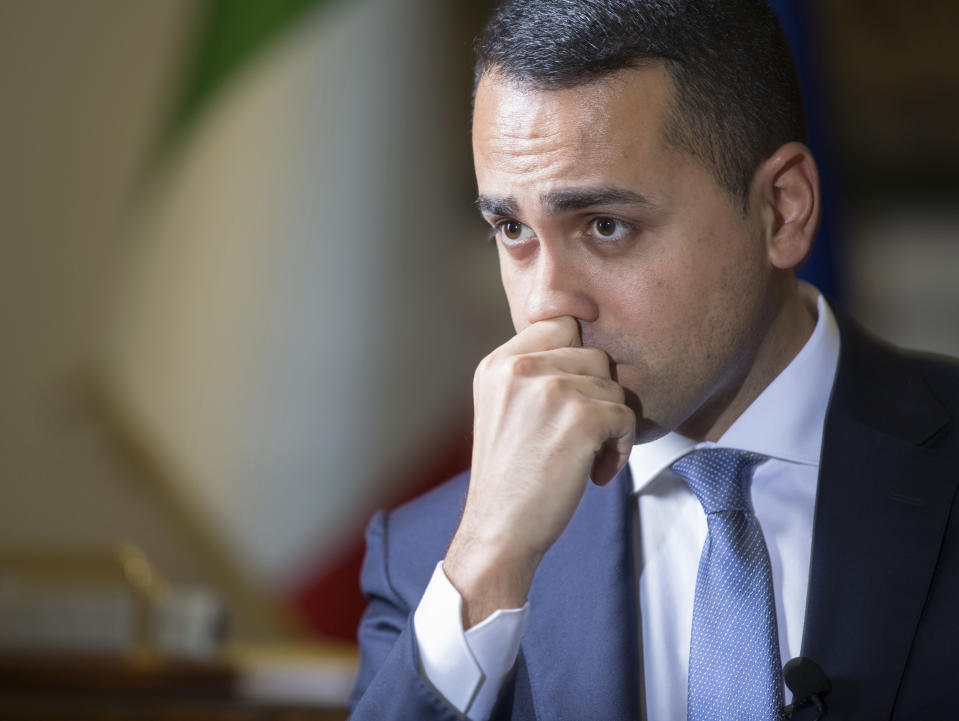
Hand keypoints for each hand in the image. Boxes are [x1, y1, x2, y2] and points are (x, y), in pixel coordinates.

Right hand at [444, 316, 634, 626]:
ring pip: (613, 386)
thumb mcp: (504, 408)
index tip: (578, 394)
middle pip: (594, 355)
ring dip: (611, 424)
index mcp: (498, 363)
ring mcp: (548, 390)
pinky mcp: (579, 418)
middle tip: (581, 437)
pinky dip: (621, 448)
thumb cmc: (510, 478)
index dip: (578, 357)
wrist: (498, 532)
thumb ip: (533, 372)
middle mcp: (518, 368)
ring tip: (586, 458)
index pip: (560, 323)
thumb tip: (587, 347)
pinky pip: (626, 416)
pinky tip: (595, 473)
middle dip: (598, 396)